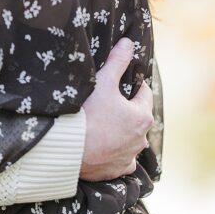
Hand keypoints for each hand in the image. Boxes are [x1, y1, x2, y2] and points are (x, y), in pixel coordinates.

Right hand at [80, 37, 154, 180]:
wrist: (70, 149)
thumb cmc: (88, 114)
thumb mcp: (103, 82)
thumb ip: (118, 61)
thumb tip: (129, 43)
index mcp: (142, 116)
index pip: (144, 94)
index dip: (133, 85)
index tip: (122, 83)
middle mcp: (142, 139)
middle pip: (138, 118)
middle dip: (127, 110)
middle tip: (108, 102)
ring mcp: (130, 156)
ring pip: (132, 140)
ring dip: (123, 133)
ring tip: (104, 125)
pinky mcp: (118, 170)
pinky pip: (122, 160)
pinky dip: (116, 153)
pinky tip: (104, 147)